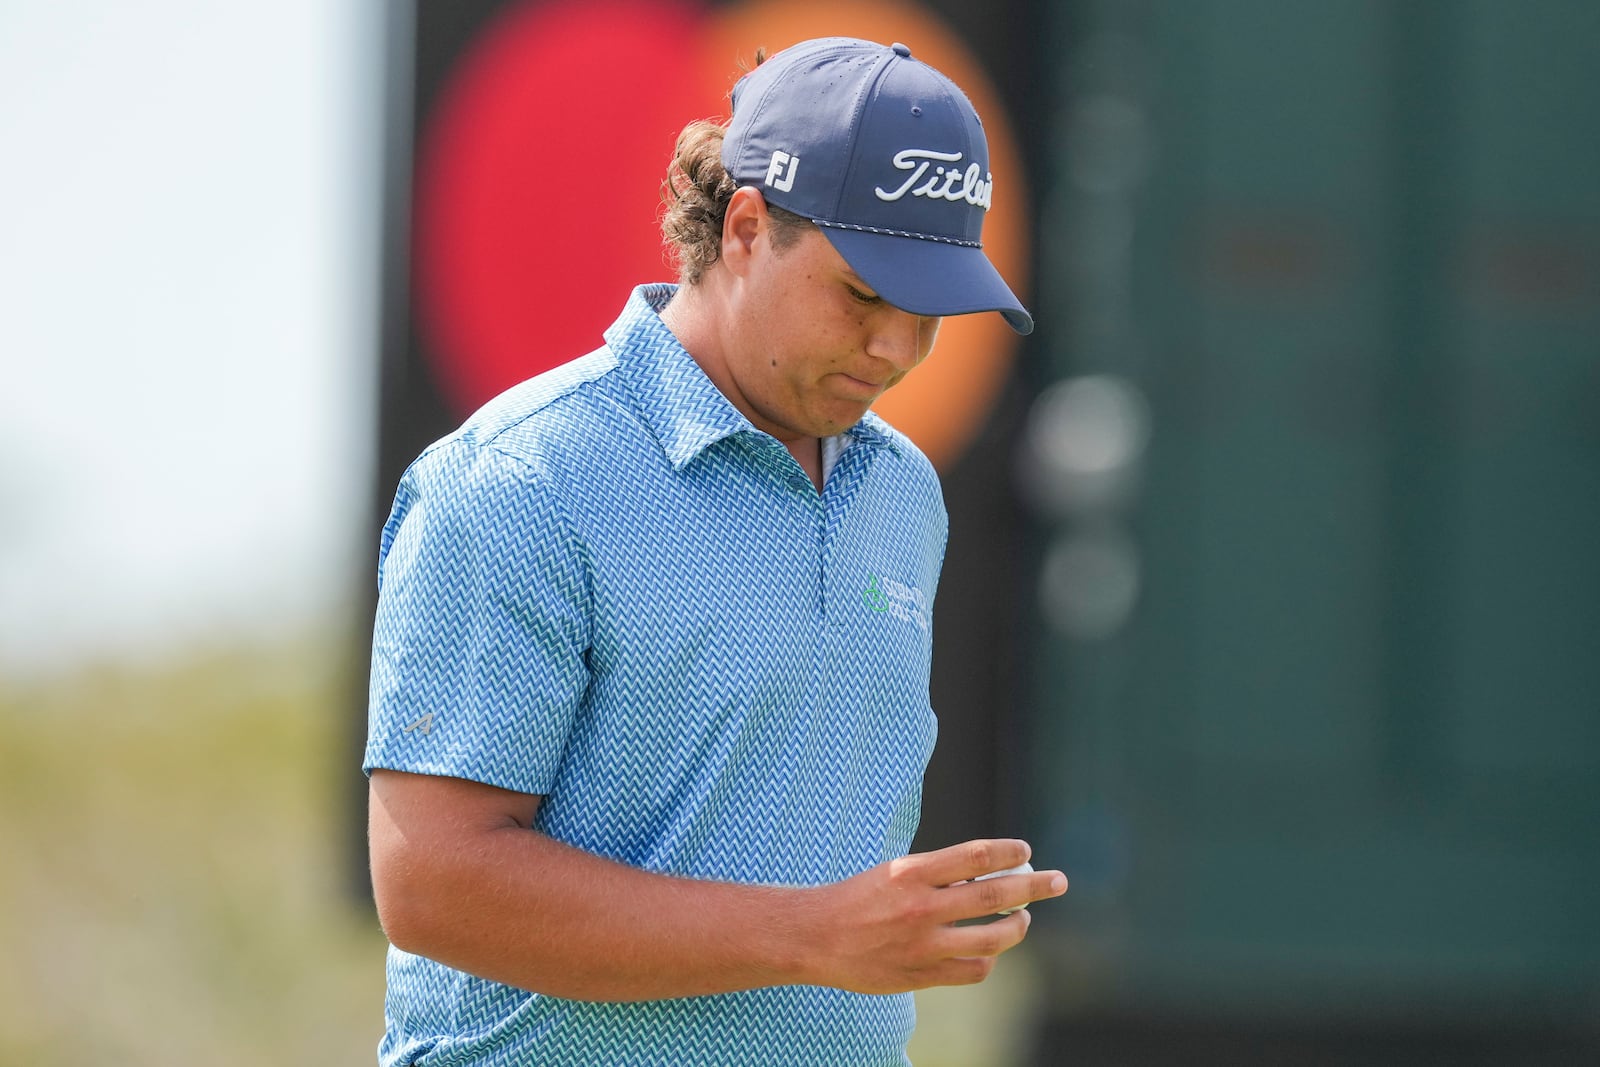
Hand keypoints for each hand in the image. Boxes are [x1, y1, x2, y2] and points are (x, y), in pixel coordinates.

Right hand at [801, 839, 1066, 993]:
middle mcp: (922, 907)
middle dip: (1035, 887)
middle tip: (1059, 881)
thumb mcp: (895, 872)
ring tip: (1024, 919)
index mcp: (913, 872)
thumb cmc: (858, 898)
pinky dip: (989, 960)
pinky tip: (990, 950)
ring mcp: (923, 944)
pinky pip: (972, 971)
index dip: (1010, 852)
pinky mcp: (921, 975)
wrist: (816, 937)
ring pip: (992, 938)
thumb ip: (938, 874)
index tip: (1026, 851)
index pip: (977, 855)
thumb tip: (989, 872)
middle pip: (996, 895)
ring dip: (1017, 926)